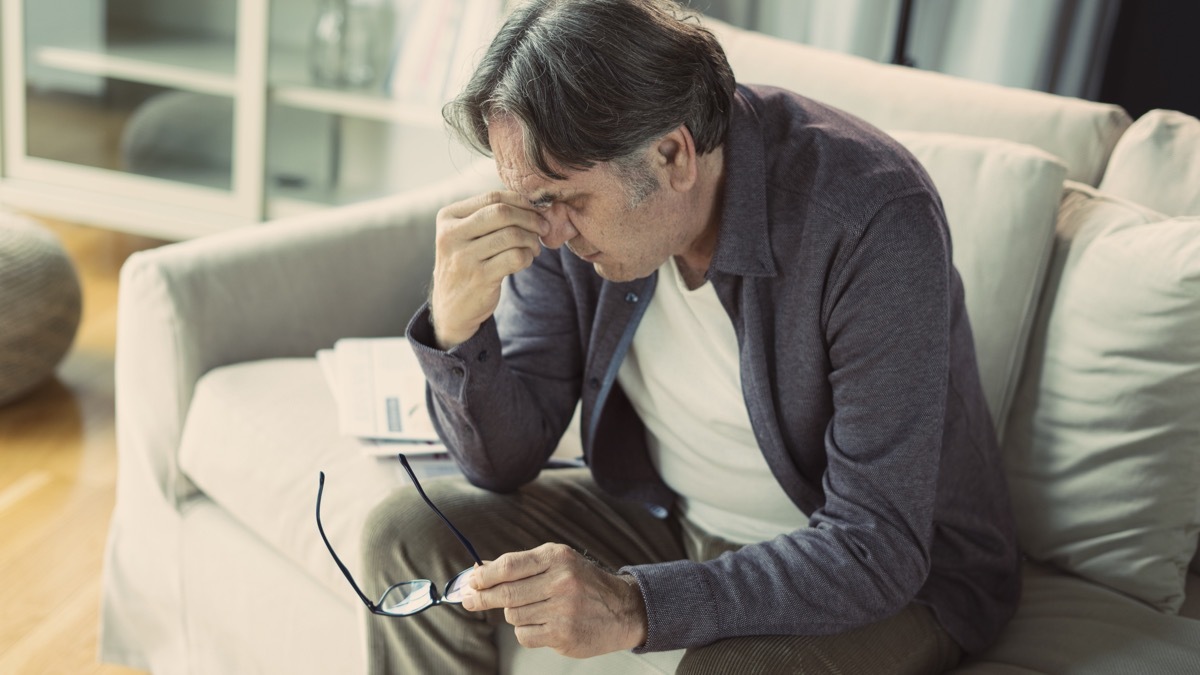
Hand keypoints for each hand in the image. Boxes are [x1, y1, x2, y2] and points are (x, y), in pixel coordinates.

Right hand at [430, 191, 548, 349]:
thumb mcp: (465, 235)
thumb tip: (533, 201)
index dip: (521, 201)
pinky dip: (528, 256)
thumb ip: (489, 215)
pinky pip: (516, 257)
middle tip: (543, 228)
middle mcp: (451, 235)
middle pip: (503, 213)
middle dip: (530, 218)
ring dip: (531, 240)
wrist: (452, 308)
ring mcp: (464, 257)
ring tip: (534, 247)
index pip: (492, 197)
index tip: (537, 210)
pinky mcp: (479, 278)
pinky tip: (526, 260)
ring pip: (512, 235)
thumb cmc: (467, 263)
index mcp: (448, 217)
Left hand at [459, 543, 647, 657]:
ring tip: (532, 608)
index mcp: (557, 558)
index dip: (484, 575)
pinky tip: (542, 623)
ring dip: (514, 613)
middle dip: (482, 597)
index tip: (470, 581)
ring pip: (514, 615)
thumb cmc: (585, 583)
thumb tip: (479, 570)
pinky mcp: (563, 635)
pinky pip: (525, 635)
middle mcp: (561, 582)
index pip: (510, 566)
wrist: (623, 609)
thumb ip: (520, 565)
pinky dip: (526, 630)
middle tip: (468, 599)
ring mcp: (563, 610)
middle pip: (507, 593)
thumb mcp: (558, 562)